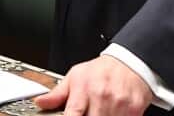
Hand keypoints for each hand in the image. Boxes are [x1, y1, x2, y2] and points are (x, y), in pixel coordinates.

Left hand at [33, 55, 152, 115]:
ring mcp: (118, 104)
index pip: (71, 115)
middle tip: (89, 112)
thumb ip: (58, 93)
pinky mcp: (133, 109)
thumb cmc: (101, 71)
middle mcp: (100, 96)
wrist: (130, 62)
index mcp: (83, 89)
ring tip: (100, 111)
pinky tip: (113, 112)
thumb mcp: (76, 76)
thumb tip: (40, 102)